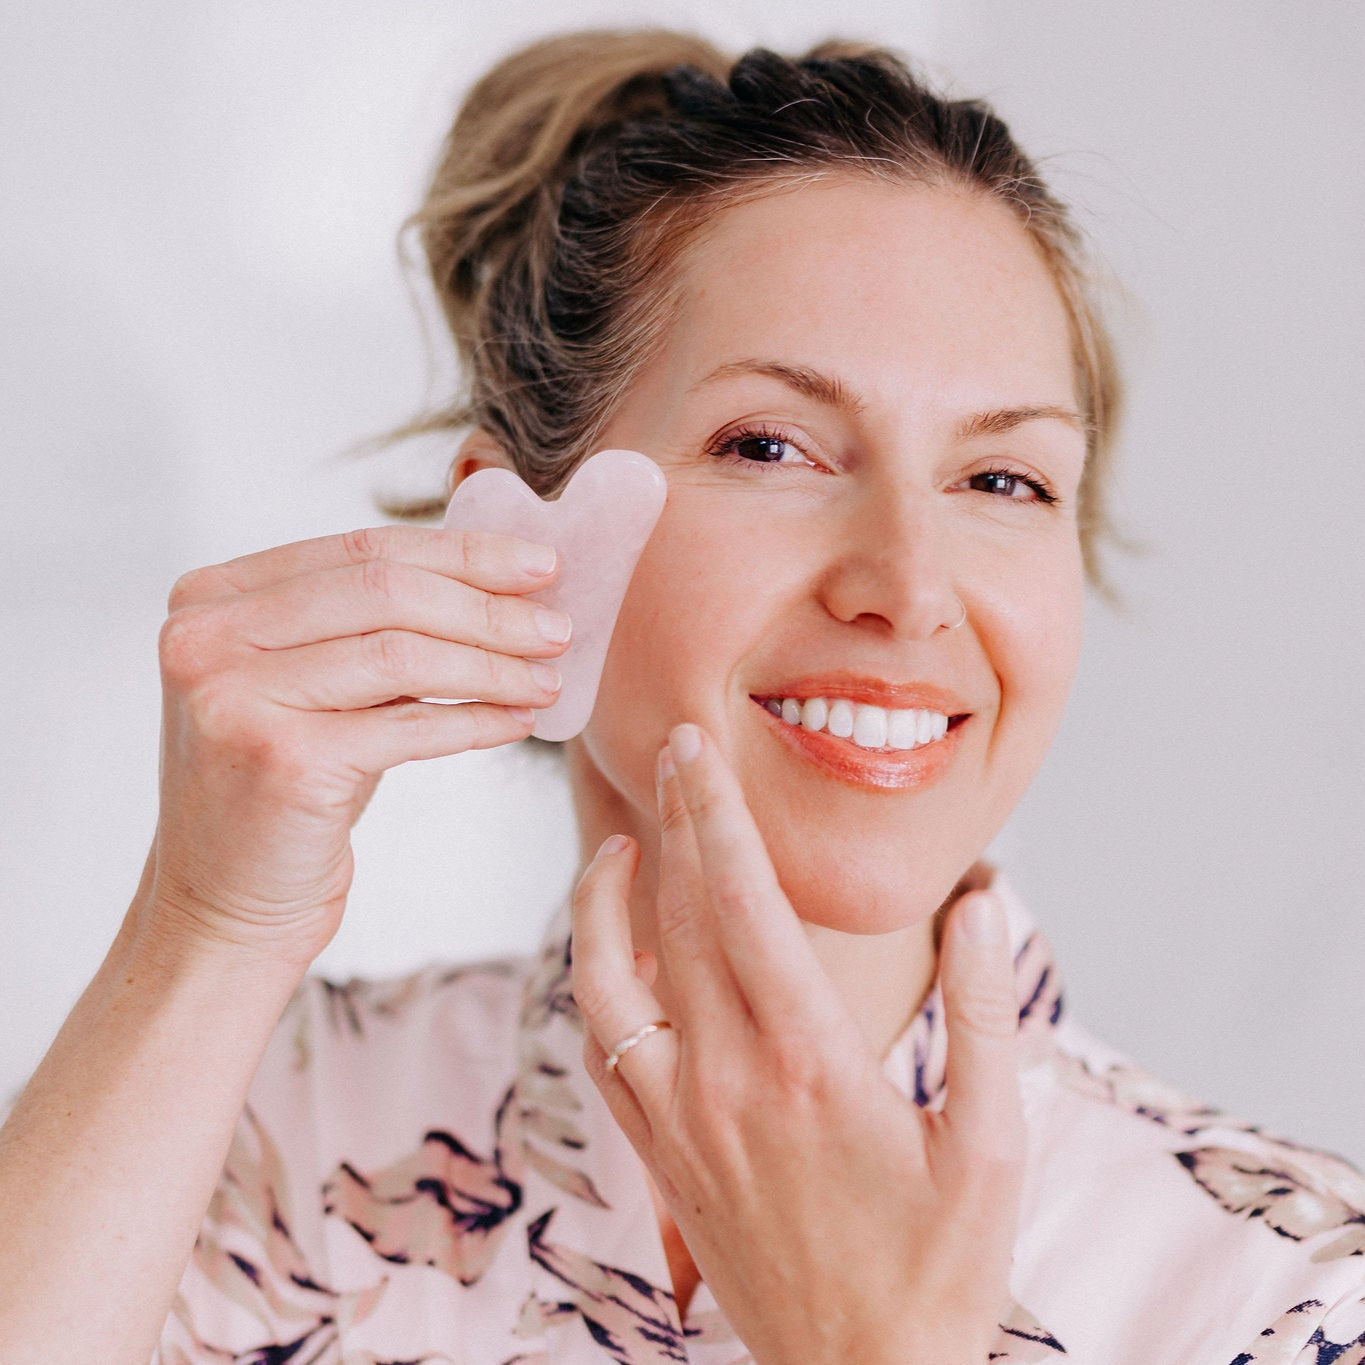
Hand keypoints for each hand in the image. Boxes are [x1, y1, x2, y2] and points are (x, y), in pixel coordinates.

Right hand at [143, 525, 569, 965]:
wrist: (226, 906)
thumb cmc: (290, 785)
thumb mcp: (317, 684)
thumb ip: (376, 624)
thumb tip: (504, 581)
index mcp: (211, 597)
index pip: (362, 548)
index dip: (463, 553)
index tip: (540, 565)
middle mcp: (206, 637)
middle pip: (386, 590)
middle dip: (488, 608)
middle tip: (558, 628)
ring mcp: (234, 696)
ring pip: (402, 654)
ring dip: (492, 666)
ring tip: (549, 678)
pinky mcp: (280, 760)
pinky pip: (409, 726)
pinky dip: (476, 721)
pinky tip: (518, 721)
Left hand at [570, 722, 1025, 1364]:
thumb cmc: (939, 1266)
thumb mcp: (994, 1142)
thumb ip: (985, 1012)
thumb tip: (980, 903)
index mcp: (810, 1060)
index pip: (744, 902)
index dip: (716, 812)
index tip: (696, 746)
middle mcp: (728, 1078)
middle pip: (676, 917)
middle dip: (671, 819)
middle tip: (672, 749)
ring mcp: (680, 1120)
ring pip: (609, 983)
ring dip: (603, 902)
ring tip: (618, 845)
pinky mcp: (661, 1159)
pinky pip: (606, 1054)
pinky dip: (599, 989)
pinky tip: (617, 958)